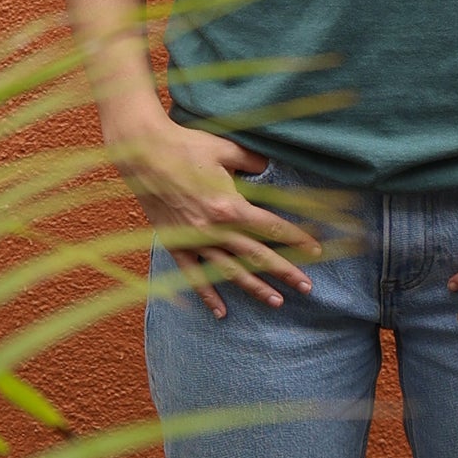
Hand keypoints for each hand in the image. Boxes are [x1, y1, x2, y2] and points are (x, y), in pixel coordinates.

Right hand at [106, 113, 323, 319]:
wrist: (142, 153)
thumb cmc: (186, 146)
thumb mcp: (226, 149)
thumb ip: (253, 161)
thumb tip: (271, 167)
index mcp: (230, 206)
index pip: (271, 228)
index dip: (296, 239)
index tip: (315, 251)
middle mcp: (214, 229)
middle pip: (257, 255)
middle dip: (285, 272)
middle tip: (307, 288)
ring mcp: (193, 240)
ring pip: (230, 270)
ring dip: (254, 288)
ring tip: (277, 302)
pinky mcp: (174, 244)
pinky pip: (193, 275)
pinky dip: (207, 294)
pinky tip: (221, 312)